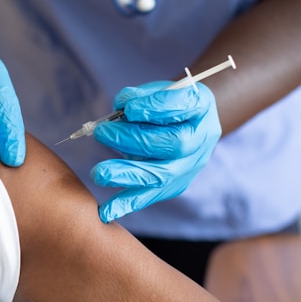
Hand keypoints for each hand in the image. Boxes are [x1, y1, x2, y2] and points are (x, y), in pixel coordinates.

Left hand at [90, 81, 221, 221]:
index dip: (155, 108)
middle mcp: (201, 138)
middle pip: (174, 144)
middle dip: (135, 140)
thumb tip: (121, 106)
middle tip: (102, 133)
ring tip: (99, 174)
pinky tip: (106, 212)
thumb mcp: (156, 89)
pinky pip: (152, 196)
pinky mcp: (177, 185)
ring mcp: (191, 165)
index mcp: (200, 106)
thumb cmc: (167, 102)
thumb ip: (140, 96)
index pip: (183, 105)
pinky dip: (127, 203)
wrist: (188, 122)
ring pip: (163, 175)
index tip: (128, 109)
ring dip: (128, 175)